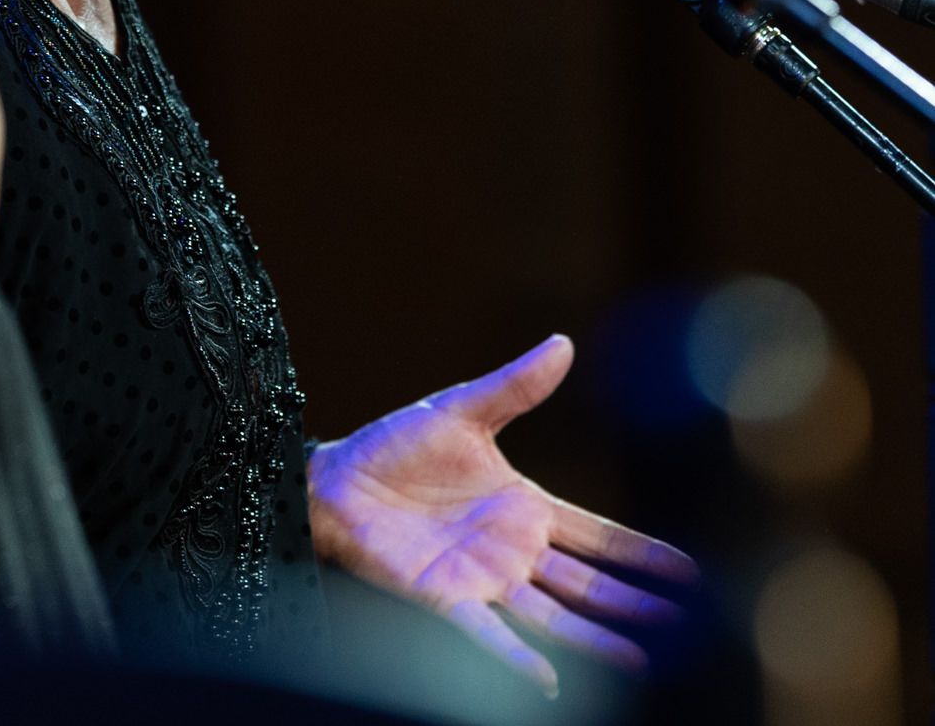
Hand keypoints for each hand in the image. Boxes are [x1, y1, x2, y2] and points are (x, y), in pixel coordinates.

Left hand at [307, 335, 698, 698]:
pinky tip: (552, 680)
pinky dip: (518, 659)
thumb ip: (514, 387)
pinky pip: (489, 633)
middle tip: (684, 626)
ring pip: (553, 617)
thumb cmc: (392, 447)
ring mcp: (484, 578)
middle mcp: (513, 550)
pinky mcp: (447, 597)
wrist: (334, 478)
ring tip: (641, 661)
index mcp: (523, 507)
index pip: (597, 536)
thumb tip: (562, 343)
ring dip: (596, 640)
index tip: (689, 571)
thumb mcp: (461, 410)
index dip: (640, 553)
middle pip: (587, 584)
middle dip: (634, 604)